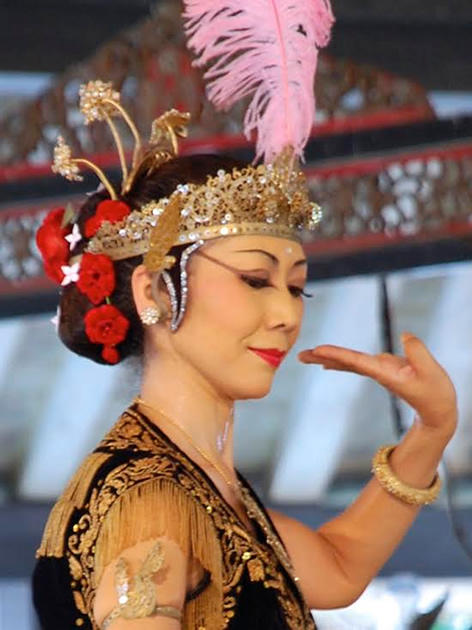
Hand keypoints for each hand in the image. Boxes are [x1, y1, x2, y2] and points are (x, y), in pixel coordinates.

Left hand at [298, 333, 456, 436]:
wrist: (438, 413)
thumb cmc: (436, 395)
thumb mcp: (432, 372)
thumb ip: (418, 352)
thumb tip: (405, 335)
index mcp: (385, 374)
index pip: (357, 362)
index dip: (337, 355)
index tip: (318, 350)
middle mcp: (378, 372)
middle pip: (345, 363)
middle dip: (322, 357)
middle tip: (300, 355)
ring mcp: (380, 371)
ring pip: (349, 362)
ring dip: (327, 357)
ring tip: (307, 355)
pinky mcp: (385, 369)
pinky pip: (357, 362)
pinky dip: (341, 359)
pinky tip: (326, 361)